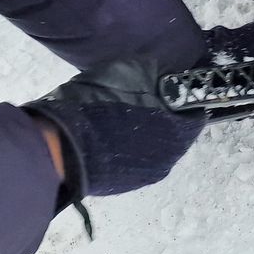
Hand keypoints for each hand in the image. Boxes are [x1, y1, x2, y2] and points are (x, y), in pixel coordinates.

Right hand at [23, 58, 204, 199]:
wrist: (58, 144)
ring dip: (144, 130)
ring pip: (153, 146)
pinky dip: (127, 145)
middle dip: (164, 113)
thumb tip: (168, 75)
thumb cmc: (101, 104)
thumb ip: (158, 73)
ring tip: (122, 113)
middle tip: (142, 96)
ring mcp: (143, 176)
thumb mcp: (133, 69)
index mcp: (178, 133)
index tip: (170, 84)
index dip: (184, 95)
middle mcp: (168, 160)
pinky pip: (133, 158)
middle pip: (175, 130)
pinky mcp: (120, 184)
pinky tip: (109, 132)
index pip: (196, 111)